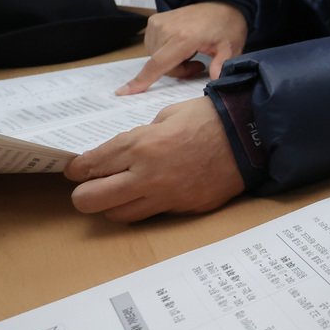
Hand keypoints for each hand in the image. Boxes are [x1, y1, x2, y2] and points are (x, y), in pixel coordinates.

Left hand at [65, 98, 244, 221]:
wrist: (253, 135)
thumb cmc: (210, 117)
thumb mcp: (168, 114)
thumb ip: (142, 135)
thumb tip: (126, 152)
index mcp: (140, 145)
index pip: (89, 167)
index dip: (76, 170)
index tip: (76, 170)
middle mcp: (147, 175)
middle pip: (91, 201)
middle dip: (84, 194)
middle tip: (91, 187)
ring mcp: (167, 196)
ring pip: (119, 215)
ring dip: (115, 204)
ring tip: (123, 192)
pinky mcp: (186, 208)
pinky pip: (155, 213)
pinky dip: (150, 204)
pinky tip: (158, 191)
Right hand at [117, 2, 246, 94]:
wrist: (221, 3)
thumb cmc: (227, 26)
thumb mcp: (231, 47)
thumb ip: (222, 63)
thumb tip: (217, 78)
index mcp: (185, 37)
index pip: (159, 63)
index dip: (142, 80)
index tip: (123, 92)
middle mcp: (166, 29)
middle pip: (159, 64)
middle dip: (178, 70)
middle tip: (198, 64)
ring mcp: (157, 23)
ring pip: (155, 57)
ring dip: (170, 61)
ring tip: (191, 53)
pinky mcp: (154, 20)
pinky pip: (153, 45)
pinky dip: (165, 50)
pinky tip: (181, 45)